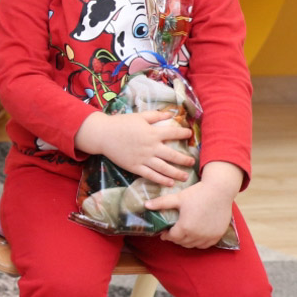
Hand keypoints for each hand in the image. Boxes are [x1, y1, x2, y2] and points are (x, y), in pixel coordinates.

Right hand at [75, 109, 193, 184]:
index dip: (183, 134)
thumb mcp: (139, 116)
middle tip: (192, 163)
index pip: (173, 134)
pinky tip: (169, 183)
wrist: (103, 135)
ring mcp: (143, 159)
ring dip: (176, 173)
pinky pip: (151, 175)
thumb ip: (156, 115)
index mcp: (153, 133)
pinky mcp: (135, 167)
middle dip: (184, 160)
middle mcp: (151, 147)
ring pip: (164, 168)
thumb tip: (170, 113)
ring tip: (185, 177)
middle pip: (172, 155)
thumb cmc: (121, 123)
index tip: (190, 135)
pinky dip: (161, 180)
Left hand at [145, 162, 242, 248]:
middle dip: (175, 238)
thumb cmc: (198, 193)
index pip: (172, 237)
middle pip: (182, 242)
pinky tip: (196, 235)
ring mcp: (208, 236)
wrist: (220, 190)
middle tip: (173, 232)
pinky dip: (199, 242)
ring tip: (183, 234)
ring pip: (193, 245)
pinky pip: (205, 245)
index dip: (166, 235)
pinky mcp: (217, 235)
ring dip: (186, 241)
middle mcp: (196, 235)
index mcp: (185, 227)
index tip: (164, 232)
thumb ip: (161, 203)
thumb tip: (146, 204)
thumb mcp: (178, 198)